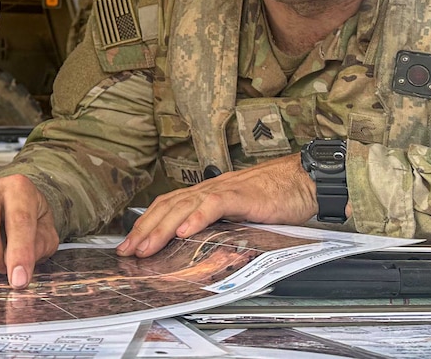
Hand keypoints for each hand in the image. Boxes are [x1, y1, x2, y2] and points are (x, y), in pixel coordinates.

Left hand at [115, 153, 318, 257]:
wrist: (303, 180)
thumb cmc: (275, 197)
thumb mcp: (240, 212)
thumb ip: (218, 222)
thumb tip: (197, 242)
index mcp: (208, 193)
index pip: (168, 205)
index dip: (147, 223)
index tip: (130, 244)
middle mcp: (210, 188)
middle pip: (169, 206)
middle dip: (145, 229)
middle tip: (127, 251)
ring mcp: (225, 190)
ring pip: (185, 206)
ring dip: (162, 227)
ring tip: (146, 247)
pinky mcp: (243, 195)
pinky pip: (215, 205)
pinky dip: (197, 218)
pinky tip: (184, 231)